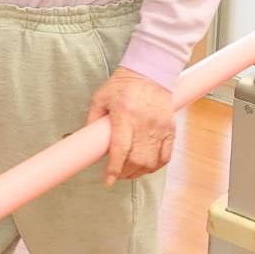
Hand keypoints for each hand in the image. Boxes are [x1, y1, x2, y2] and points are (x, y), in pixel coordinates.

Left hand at [87, 67, 174, 185]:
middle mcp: (143, 123)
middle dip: (125, 173)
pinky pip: (166, 157)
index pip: (120, 149)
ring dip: (139, 173)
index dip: (114, 169)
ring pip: (151, 162)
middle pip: (137, 160)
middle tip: (117, 174)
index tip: (108, 181)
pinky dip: (155, 166)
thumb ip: (91, 121)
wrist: (150, 72)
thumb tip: (84, 143)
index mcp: (124, 114)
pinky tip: (146, 166)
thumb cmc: (122, 86)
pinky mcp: (170, 129)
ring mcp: (159, 127)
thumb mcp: (100, 99)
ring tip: (130, 172)